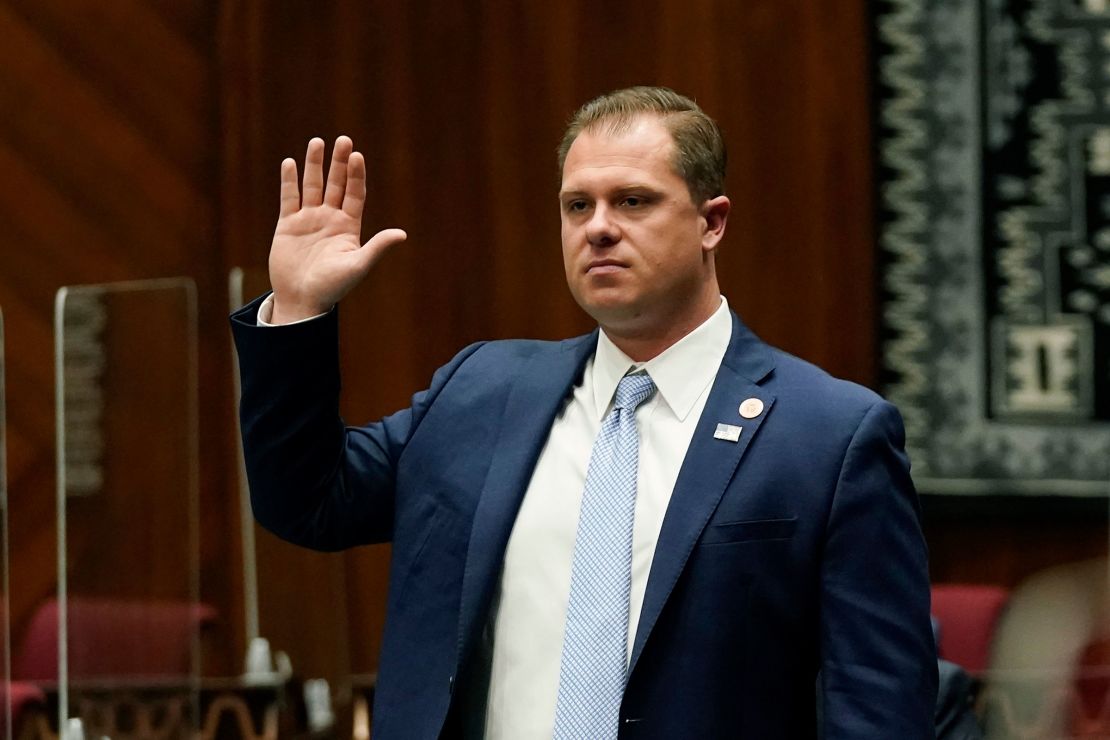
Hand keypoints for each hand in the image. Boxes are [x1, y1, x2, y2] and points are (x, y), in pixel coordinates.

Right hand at [268, 136, 406, 322]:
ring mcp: (309, 220)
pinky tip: (290, 163)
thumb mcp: (357, 265)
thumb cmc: (333, 287)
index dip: (356, 175)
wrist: (302, 300)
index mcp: (349, 227)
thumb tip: (402, 234)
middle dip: (339, 162)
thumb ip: (377, 247)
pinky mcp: (288, 224)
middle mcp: (330, 219)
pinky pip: (289, 198)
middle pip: (336, 184)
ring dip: (314, 165)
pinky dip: (289, 181)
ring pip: (313, 186)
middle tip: (344, 140)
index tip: (357, 156)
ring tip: (317, 142)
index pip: (355, 194)